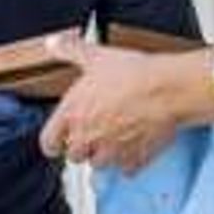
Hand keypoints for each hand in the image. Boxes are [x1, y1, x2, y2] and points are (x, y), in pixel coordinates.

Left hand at [38, 33, 206, 172]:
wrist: (164, 90)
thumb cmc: (132, 74)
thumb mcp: (96, 56)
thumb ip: (71, 50)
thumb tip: (54, 43)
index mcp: (72, 114)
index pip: (48, 143)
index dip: (53, 142)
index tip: (59, 140)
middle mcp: (86, 137)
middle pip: (74, 156)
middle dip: (83, 146)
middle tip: (95, 131)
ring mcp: (110, 152)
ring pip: (99, 165)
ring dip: (105, 155)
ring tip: (116, 136)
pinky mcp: (133, 160)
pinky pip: (126, 170)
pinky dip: (130, 161)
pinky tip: (136, 144)